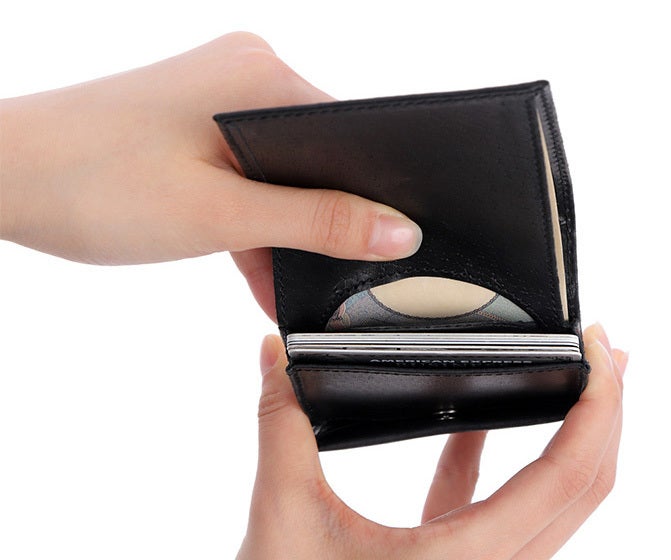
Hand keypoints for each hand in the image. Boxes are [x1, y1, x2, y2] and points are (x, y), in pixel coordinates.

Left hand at [0, 33, 421, 317]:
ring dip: (277, 227)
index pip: (352, 138)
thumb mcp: (222, 217)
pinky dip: (248, 217)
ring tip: (266, 273)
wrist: (0, 177)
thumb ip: (318, 223)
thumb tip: (398, 231)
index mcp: (262, 75)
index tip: (378, 249)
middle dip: (315, 222)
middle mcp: (246, 70)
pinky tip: (249, 261)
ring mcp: (218, 92)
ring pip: (281, 170)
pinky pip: (247, 170)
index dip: (370, 200)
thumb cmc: (91, 183)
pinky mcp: (197, 116)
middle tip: (314, 274)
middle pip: (318, 157)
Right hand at [239, 323, 626, 558]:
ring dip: (570, 437)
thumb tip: (275, 355)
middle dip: (606, 413)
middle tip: (605, 349)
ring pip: (554, 503)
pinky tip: (476, 419)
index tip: (600, 351)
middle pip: (584, 487)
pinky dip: (497, 457)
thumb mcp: (286, 518)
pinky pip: (498, 507)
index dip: (599, 407)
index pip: (569, 475)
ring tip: (574, 378)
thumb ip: (282, 426)